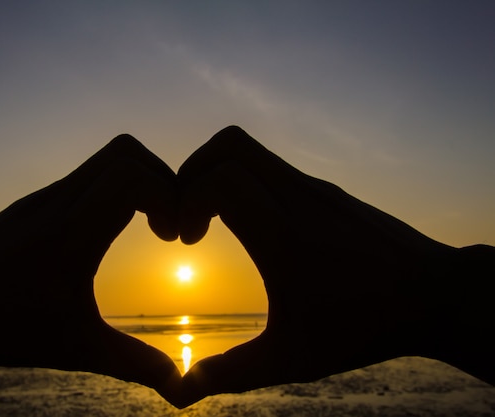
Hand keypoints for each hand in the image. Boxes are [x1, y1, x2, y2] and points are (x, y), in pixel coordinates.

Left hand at [0, 135, 183, 404]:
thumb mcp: (74, 350)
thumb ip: (133, 364)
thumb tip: (179, 385)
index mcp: (70, 232)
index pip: (131, 175)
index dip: (168, 197)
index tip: (173, 238)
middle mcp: (57, 202)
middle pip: (125, 152)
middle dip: (162, 180)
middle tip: (168, 226)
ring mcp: (44, 197)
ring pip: (105, 159)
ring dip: (139, 184)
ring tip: (149, 228)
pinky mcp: (35, 202)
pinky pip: (87, 176)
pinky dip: (116, 191)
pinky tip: (111, 232)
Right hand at [176, 126, 494, 404]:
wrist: (436, 295)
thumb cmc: (364, 327)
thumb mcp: (291, 358)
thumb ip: (231, 372)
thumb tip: (181, 392)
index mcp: (285, 236)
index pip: (220, 180)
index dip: (186, 202)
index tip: (185, 240)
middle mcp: (299, 199)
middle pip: (229, 145)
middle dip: (192, 172)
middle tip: (188, 215)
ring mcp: (315, 188)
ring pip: (251, 148)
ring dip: (218, 173)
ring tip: (213, 218)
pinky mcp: (325, 189)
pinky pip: (272, 166)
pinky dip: (245, 181)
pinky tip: (253, 225)